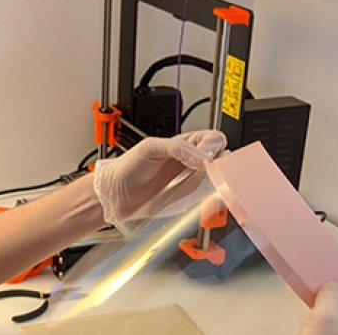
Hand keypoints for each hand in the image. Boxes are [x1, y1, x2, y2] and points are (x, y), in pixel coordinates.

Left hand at [92, 130, 226, 229]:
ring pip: (217, 176)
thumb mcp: (150, 148)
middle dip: (222, 163)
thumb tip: (201, 156)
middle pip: (220, 157)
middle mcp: (190, 160)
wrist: (115, 194)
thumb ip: (176, 148)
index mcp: (183, 143)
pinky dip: (212, 196)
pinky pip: (207, 196)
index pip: (212, 139)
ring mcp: (190, 179)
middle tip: (212, 170)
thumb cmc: (127, 167)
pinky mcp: (187, 198)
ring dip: (219, 179)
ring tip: (210, 182)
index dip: (214, 146)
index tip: (207, 157)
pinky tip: (208, 195)